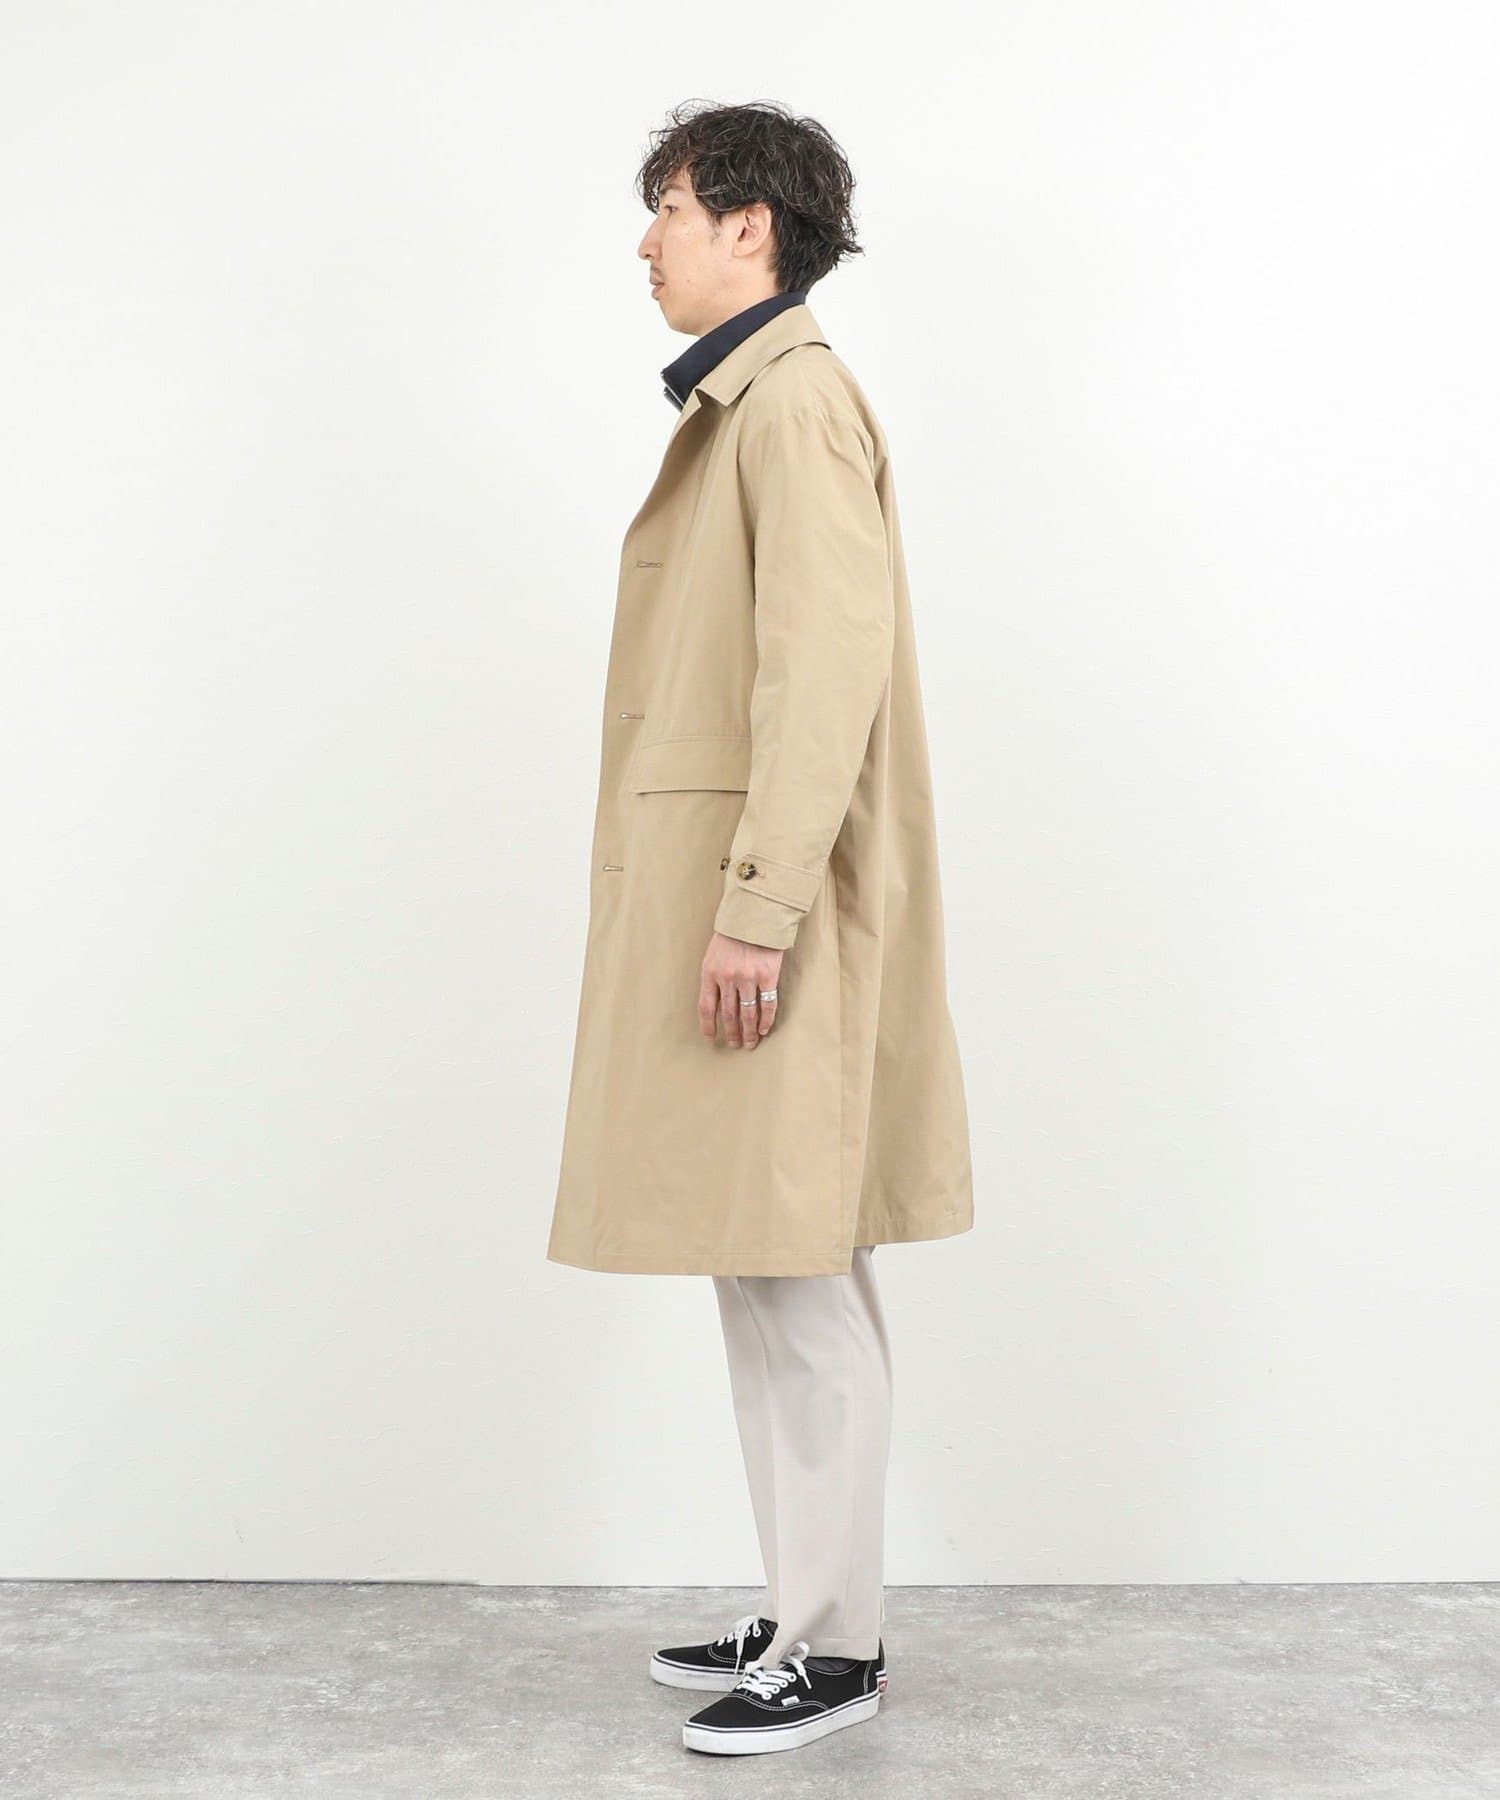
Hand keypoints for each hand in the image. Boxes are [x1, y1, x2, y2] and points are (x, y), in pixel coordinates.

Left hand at [698, 932, 784, 1049]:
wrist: (756, 916)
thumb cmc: (733, 934)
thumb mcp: (714, 953)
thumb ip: (713, 976)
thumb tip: (715, 1003)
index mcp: (710, 972)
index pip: (706, 1007)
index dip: (708, 1026)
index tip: (711, 1038)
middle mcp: (728, 977)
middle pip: (728, 1014)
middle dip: (732, 1033)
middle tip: (735, 1045)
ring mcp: (748, 977)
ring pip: (747, 1013)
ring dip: (748, 1032)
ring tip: (750, 1043)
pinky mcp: (768, 976)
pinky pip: (767, 1005)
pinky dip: (766, 1020)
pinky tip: (764, 1029)